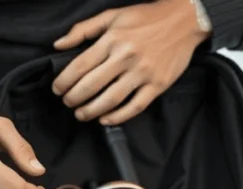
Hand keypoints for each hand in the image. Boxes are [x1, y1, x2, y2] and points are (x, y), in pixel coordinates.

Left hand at [52, 0, 209, 125]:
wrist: (185, 20)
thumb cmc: (146, 17)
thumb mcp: (112, 16)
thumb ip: (83, 29)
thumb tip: (58, 45)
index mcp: (113, 39)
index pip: (80, 66)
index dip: (64, 81)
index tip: (57, 89)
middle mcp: (126, 57)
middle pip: (92, 85)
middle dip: (74, 98)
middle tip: (68, 103)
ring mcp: (143, 73)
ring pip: (111, 99)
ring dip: (91, 111)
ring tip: (81, 114)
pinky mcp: (158, 85)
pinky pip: (135, 107)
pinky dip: (118, 117)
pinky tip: (105, 119)